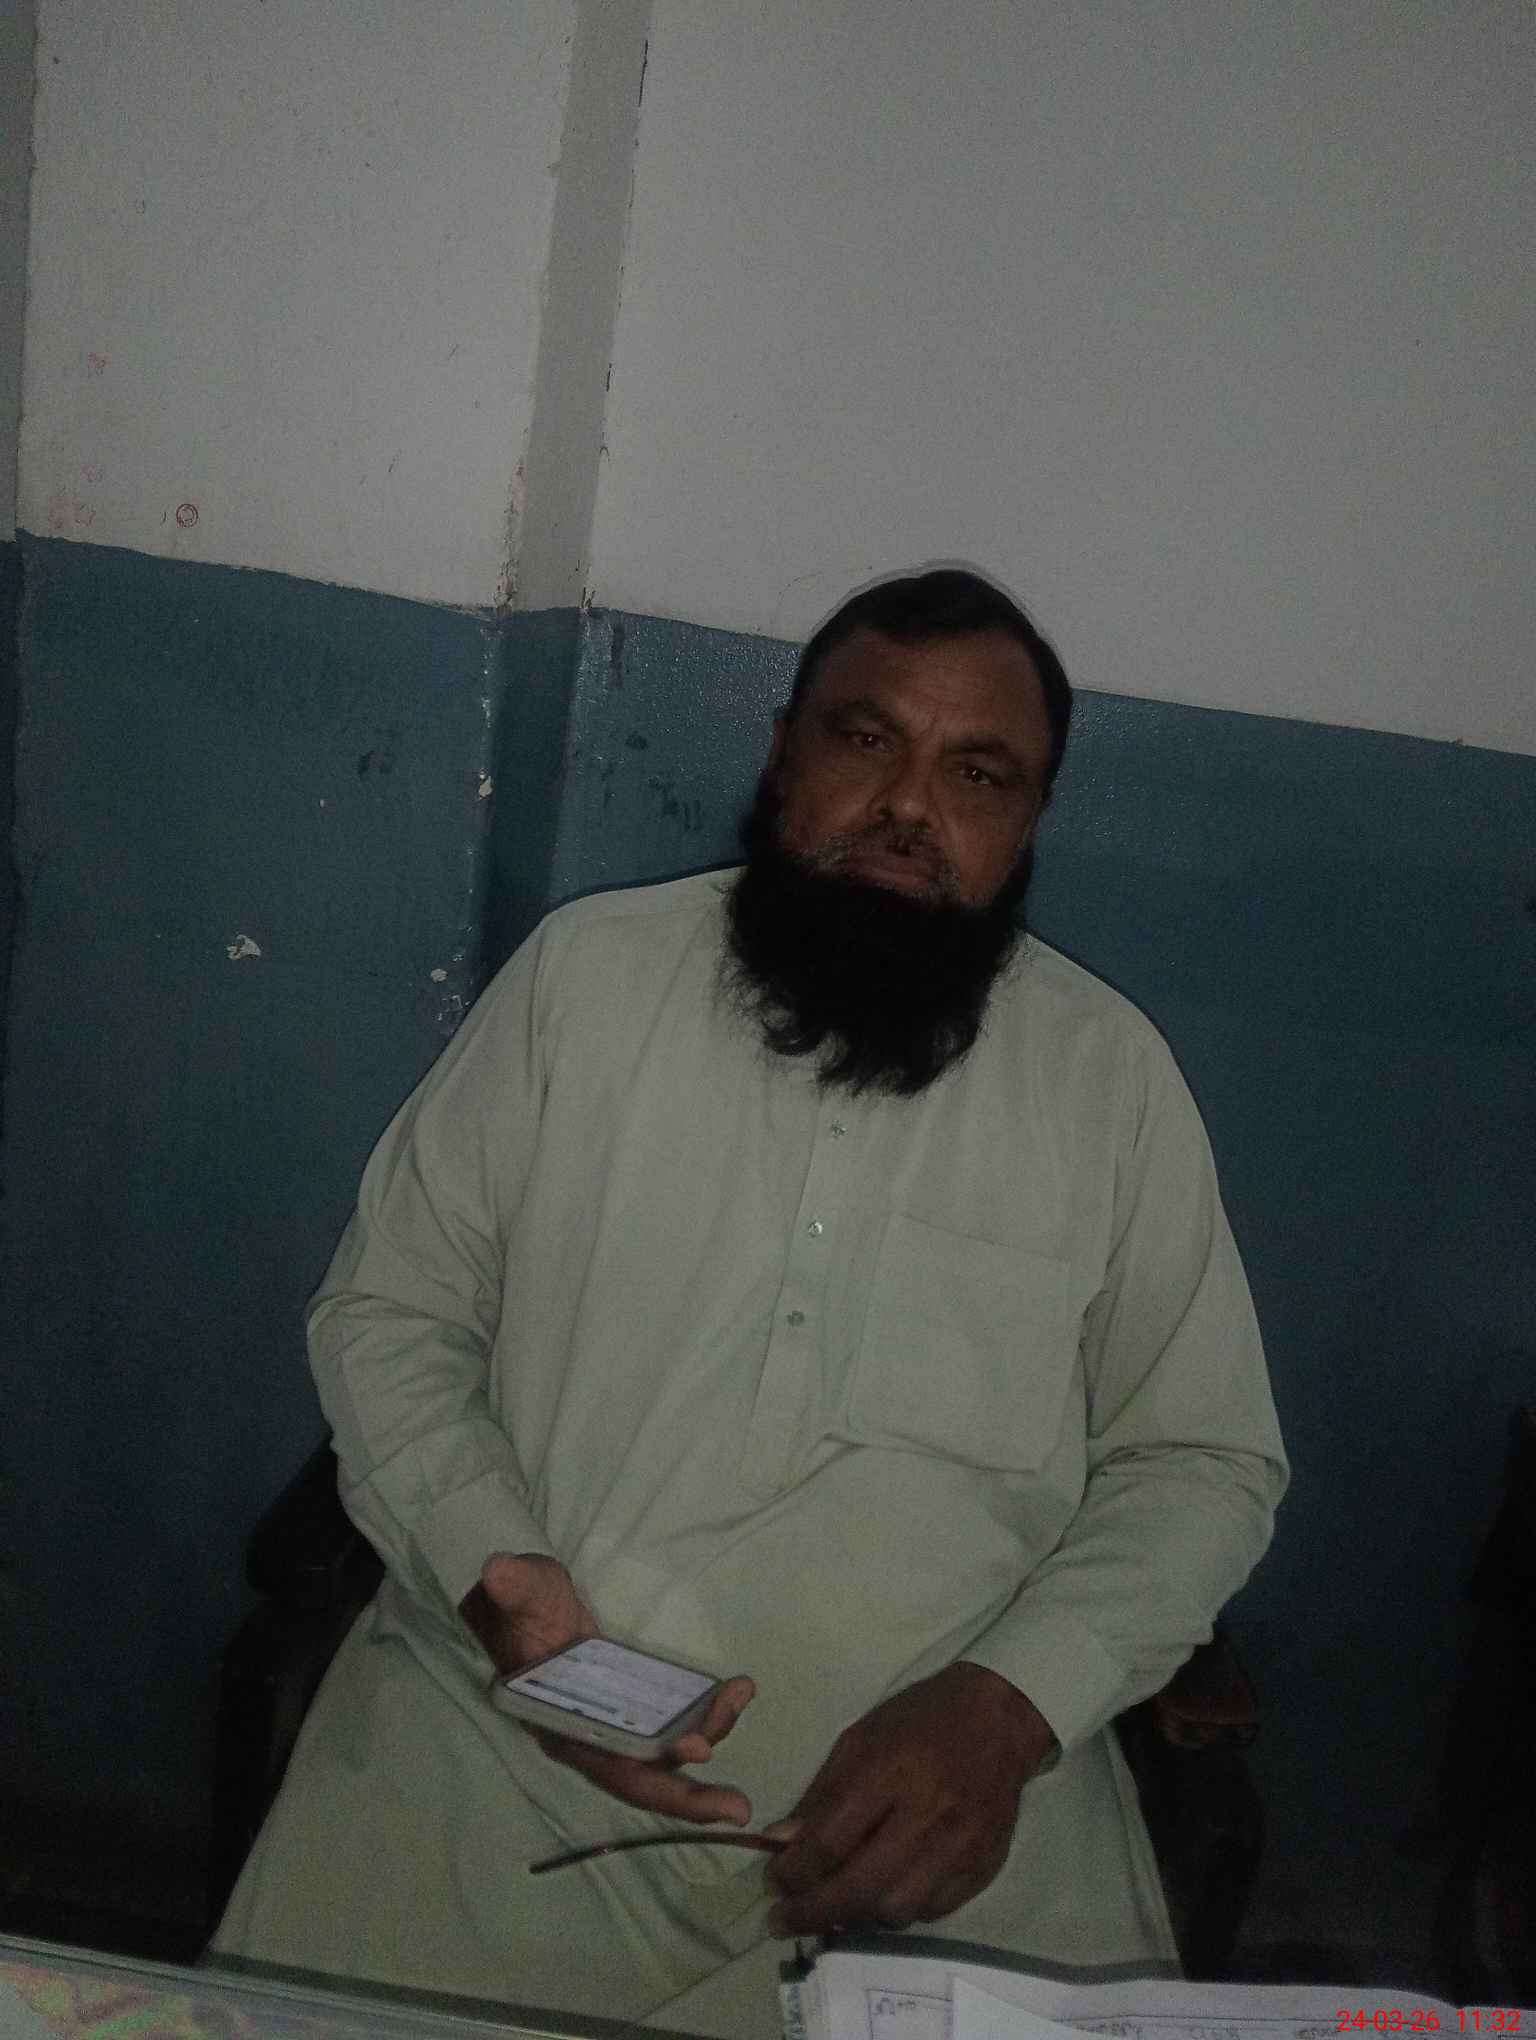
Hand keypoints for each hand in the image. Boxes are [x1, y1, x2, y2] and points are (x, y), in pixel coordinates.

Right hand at [462, 1553, 756, 1826]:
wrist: (523, 1605)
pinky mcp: (634, 1707)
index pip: (604, 1760)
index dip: (646, 1768)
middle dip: (689, 1798)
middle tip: (739, 1809)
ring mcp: (615, 1725)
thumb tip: (498, 1571)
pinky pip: (674, 1724)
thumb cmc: (521, 1603)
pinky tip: (739, 1689)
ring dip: (707, 1736)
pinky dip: (707, 1714)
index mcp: (559, 1724)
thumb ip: (516, 1588)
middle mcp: (589, 1738)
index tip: (695, 1751)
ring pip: (664, 1753)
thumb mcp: (520, 1591)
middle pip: (641, 1779)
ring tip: (741, 1698)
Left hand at [766, 1662, 1055, 1933]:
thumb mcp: (860, 1739)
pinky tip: (882, 1892)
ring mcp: (960, 1848)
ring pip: (895, 1911)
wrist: (998, 1719)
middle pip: (860, 1888)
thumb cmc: (920, 1721)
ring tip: (834, 1904)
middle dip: (813, 1912)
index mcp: (890, 1772)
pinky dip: (899, 1909)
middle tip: (784, 1920)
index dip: (794, 1872)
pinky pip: (931, 1911)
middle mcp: (928, 1816)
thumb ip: (822, 1794)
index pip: (830, 1841)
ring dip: (857, 1915)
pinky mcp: (983, 1868)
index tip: (773, 1884)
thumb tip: (782, 1841)